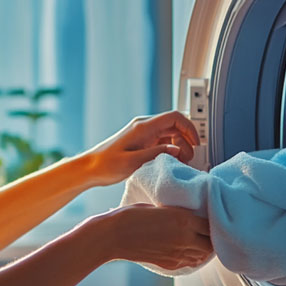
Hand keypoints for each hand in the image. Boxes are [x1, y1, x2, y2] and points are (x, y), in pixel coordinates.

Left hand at [82, 110, 199, 185]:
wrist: (90, 168)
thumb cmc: (106, 164)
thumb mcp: (133, 162)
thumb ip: (157, 153)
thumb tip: (177, 149)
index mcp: (143, 127)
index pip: (175, 117)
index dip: (189, 128)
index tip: (196, 143)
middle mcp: (144, 127)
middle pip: (175, 126)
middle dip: (186, 141)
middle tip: (187, 158)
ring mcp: (143, 135)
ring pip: (170, 134)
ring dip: (179, 146)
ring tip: (180, 162)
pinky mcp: (142, 143)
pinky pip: (163, 141)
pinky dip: (171, 150)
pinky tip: (170, 162)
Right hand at [90, 203, 211, 270]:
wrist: (113, 236)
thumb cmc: (131, 216)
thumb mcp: (158, 206)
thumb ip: (178, 213)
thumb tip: (190, 214)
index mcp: (183, 220)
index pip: (211, 224)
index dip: (212, 222)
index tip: (209, 219)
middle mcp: (184, 238)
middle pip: (211, 244)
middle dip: (211, 238)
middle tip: (208, 232)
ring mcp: (177, 254)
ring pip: (202, 256)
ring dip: (203, 249)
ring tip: (199, 241)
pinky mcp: (169, 264)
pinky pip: (190, 263)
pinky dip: (193, 257)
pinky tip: (188, 250)